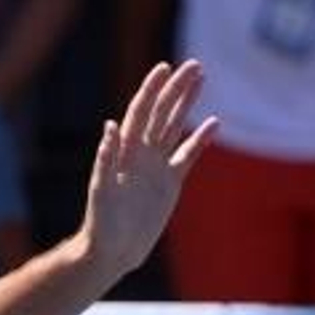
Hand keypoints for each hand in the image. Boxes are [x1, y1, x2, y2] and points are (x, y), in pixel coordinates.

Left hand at [79, 60, 217, 278]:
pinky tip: (214, 123)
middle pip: (161, 114)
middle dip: (176, 89)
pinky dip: (200, 140)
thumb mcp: (101, 190)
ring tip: (200, 79)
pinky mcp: (169, 183)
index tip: (164, 68)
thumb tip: (110, 126)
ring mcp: (156, 167)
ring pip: (174, 127)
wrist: (112, 250)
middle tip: (194, 64)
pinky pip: (187, 156)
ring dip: (187, 104)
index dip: (151, 90)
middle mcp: (140, 155)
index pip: (139, 113)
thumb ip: (106, 159)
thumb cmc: (101, 223)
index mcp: (124, 153)